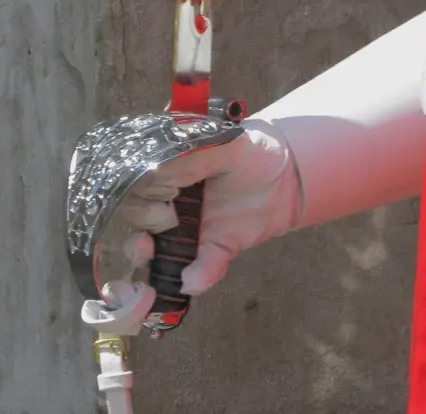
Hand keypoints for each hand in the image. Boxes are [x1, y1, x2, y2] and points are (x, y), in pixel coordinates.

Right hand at [118, 122, 300, 295]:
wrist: (289, 177)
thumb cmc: (252, 152)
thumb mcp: (227, 145)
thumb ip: (195, 157)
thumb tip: (162, 178)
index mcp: (170, 171)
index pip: (136, 182)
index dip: (145, 189)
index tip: (166, 190)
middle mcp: (170, 202)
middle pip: (137, 215)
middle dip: (144, 218)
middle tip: (167, 215)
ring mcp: (187, 229)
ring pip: (152, 248)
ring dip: (143, 253)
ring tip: (148, 251)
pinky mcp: (213, 249)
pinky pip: (199, 268)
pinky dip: (196, 276)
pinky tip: (193, 281)